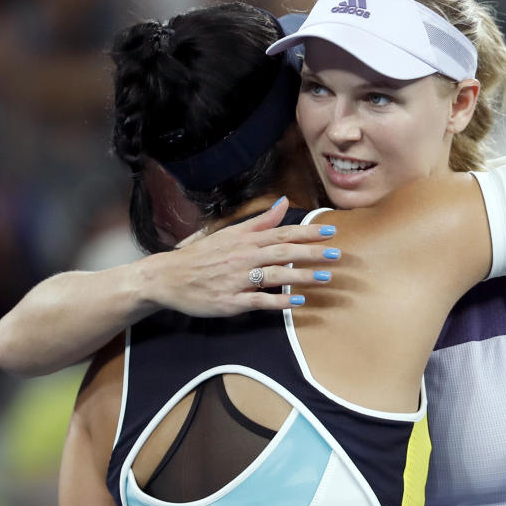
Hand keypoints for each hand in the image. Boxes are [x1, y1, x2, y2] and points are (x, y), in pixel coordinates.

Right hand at [142, 198, 340, 316]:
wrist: (168, 277)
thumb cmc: (202, 255)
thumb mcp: (230, 233)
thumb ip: (260, 221)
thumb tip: (284, 202)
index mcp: (245, 240)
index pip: (282, 232)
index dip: (308, 231)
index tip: (331, 231)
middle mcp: (243, 257)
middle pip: (282, 252)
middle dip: (311, 252)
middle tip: (336, 254)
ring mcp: (237, 280)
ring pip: (274, 276)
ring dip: (301, 277)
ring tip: (325, 278)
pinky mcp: (231, 301)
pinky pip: (258, 301)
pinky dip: (278, 302)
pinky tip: (297, 303)